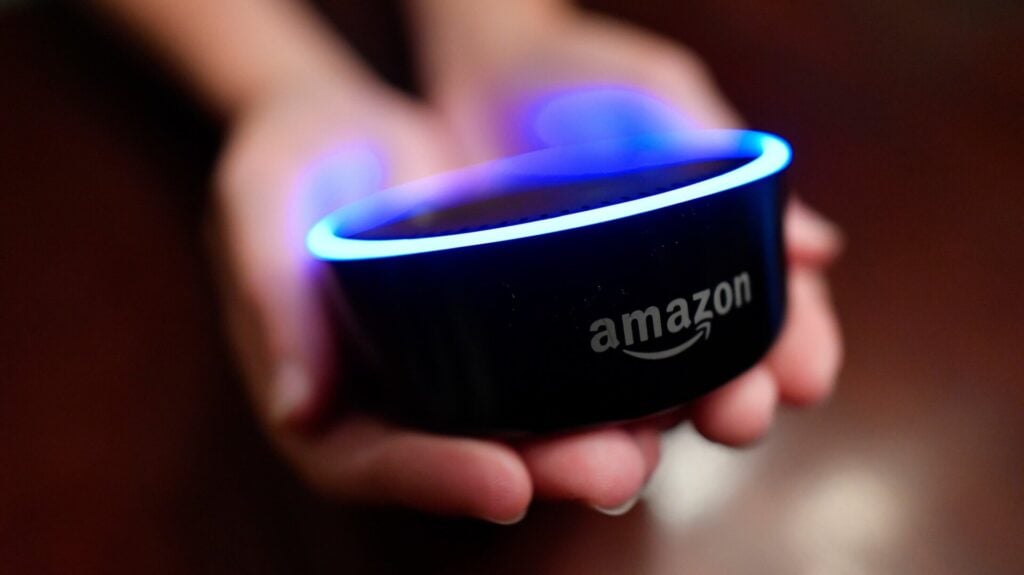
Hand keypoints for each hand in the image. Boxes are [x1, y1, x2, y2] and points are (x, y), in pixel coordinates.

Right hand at [212, 68, 673, 520]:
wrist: (353, 123)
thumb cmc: (292, 158)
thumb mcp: (261, 201)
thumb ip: (273, 295)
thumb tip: (298, 410)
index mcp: (323, 396)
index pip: (371, 461)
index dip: (436, 479)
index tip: (505, 484)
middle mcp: (394, 400)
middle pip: (469, 460)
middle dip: (542, 470)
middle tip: (612, 470)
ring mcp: (454, 370)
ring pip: (528, 427)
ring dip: (593, 439)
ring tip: (654, 438)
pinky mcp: (504, 331)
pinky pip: (558, 367)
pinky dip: (609, 379)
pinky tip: (668, 378)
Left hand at [414, 5, 843, 505]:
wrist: (488, 73)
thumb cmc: (593, 86)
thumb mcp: (668, 108)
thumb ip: (733, 168)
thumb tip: (819, 249)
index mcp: (718, 263)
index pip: (778, 319)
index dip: (798, 349)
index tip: (805, 374)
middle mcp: (663, 312)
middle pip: (711, 378)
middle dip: (732, 403)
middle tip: (737, 414)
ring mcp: (591, 333)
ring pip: (630, 407)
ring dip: (640, 440)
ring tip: (641, 455)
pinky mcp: (519, 342)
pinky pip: (539, 394)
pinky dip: (549, 427)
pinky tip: (551, 445)